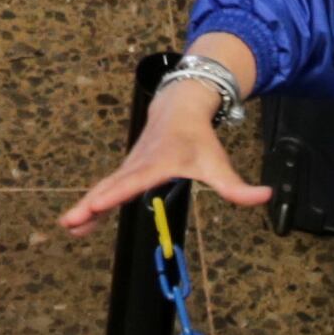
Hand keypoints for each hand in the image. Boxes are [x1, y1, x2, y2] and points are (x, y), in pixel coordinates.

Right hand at [60, 79, 269, 231]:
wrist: (178, 107)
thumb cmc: (198, 138)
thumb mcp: (218, 162)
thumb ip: (237, 185)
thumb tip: (265, 197)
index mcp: (157, 164)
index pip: (133, 181)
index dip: (115, 194)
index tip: (96, 204)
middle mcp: (137, 166)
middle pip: (110, 187)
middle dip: (90, 205)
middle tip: (70, 222)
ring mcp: (128, 168)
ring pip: (103, 189)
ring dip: (85, 208)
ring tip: (68, 227)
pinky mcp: (126, 172)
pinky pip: (105, 190)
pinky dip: (91, 205)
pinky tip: (80, 224)